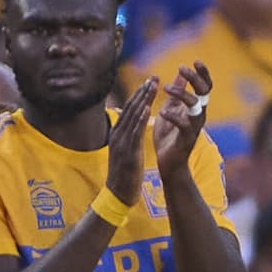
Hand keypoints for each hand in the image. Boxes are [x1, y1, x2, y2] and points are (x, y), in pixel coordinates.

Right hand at [106, 78, 157, 205]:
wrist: (118, 194)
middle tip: (153, 77)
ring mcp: (122, 142)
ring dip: (143, 100)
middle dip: (142, 92)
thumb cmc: (124, 174)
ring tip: (152, 86)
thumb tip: (132, 126)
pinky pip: (134, 132)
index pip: (129, 109)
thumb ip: (128, 137)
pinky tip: (147, 108)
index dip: (139, 95)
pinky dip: (140, 118)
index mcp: (118, 133)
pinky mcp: (128, 152)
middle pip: (131, 108)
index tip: (149, 82)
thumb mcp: (125, 151)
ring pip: (132, 116)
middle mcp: (118, 134)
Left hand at [154, 59, 210, 178]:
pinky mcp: (186, 139)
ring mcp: (194, 127)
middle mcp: (198, 116)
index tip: (195, 61)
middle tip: (183, 68)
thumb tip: (180, 73)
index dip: (203, 74)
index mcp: (195, 108)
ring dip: (182, 94)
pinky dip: (173, 116)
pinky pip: (184, 125)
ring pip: (196, 106)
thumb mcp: (171, 109)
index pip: (205, 87)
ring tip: (166, 88)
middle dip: (195, 78)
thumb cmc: (169, 136)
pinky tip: (163, 111)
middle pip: (205, 92)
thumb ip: (176, 93)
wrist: (168, 162)